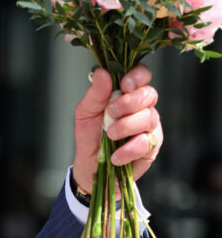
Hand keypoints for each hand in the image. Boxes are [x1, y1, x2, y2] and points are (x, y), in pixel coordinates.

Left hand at [72, 64, 162, 192]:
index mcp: (126, 94)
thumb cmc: (90, 135)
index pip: (142, 75)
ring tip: (110, 135)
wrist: (90, 165)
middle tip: (110, 113)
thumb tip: (102, 72)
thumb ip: (95, 93)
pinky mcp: (151, 147)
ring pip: (149, 117)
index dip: (137, 76)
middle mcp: (142, 107)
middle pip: (149, 94)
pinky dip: (128, 149)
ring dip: (127, 126)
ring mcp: (149, 126)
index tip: (123, 85)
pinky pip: (146, 143)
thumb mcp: (85, 112)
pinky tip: (115, 156)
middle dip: (129, 102)